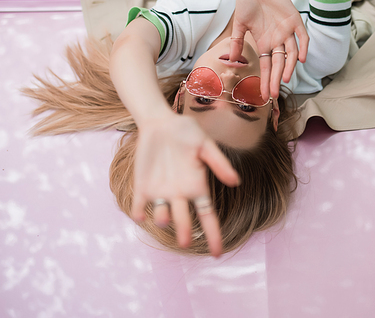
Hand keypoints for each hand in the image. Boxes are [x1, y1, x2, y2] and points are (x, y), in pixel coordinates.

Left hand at [131, 113, 239, 256]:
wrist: (160, 121)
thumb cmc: (186, 132)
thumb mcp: (205, 144)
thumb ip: (218, 163)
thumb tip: (236, 182)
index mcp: (198, 186)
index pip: (208, 216)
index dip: (213, 235)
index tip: (218, 254)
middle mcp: (180, 194)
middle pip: (183, 220)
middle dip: (183, 231)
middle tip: (184, 242)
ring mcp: (160, 191)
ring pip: (161, 214)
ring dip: (162, 218)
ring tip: (164, 216)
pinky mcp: (142, 186)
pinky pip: (139, 205)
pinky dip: (138, 211)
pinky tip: (139, 214)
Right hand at [229, 0, 308, 100]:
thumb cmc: (248, 2)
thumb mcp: (239, 24)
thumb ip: (236, 41)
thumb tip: (231, 60)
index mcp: (264, 42)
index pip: (266, 66)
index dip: (265, 80)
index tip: (264, 95)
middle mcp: (277, 40)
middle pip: (278, 64)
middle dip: (276, 79)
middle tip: (273, 93)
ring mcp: (287, 31)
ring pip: (291, 54)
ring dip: (288, 67)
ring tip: (284, 79)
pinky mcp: (295, 20)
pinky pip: (302, 36)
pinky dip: (303, 47)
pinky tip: (302, 59)